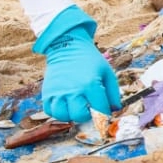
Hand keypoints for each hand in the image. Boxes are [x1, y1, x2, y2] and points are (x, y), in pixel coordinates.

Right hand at [34, 5, 121, 122]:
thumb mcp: (107, 72)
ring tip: (76, 106)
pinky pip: (50, 111)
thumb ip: (113, 93)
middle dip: (87, 115)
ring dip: (71, 114)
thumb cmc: (90, 60)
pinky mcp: (47, 92)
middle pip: (80, 116)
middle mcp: (73, 90)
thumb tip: (115, 109)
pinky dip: (57, 111)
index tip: (104, 111)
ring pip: (63, 116)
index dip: (104, 114)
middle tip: (88, 107)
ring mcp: (58, 92)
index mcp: (91, 84)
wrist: (67, 46)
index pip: (100, 110)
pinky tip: (65, 104)